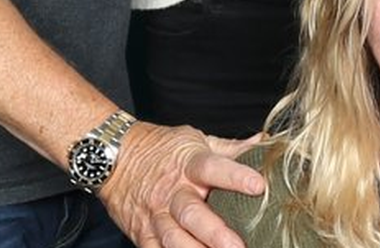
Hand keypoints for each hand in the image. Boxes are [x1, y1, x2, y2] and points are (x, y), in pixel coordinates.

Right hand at [100, 121, 262, 247]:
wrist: (114, 157)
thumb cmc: (161, 149)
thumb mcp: (195, 141)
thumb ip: (231, 149)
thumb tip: (265, 143)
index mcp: (188, 164)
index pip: (213, 167)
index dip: (235, 176)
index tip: (259, 185)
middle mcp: (172, 191)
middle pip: (192, 213)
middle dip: (214, 233)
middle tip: (237, 246)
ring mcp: (156, 215)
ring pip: (174, 239)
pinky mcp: (143, 234)